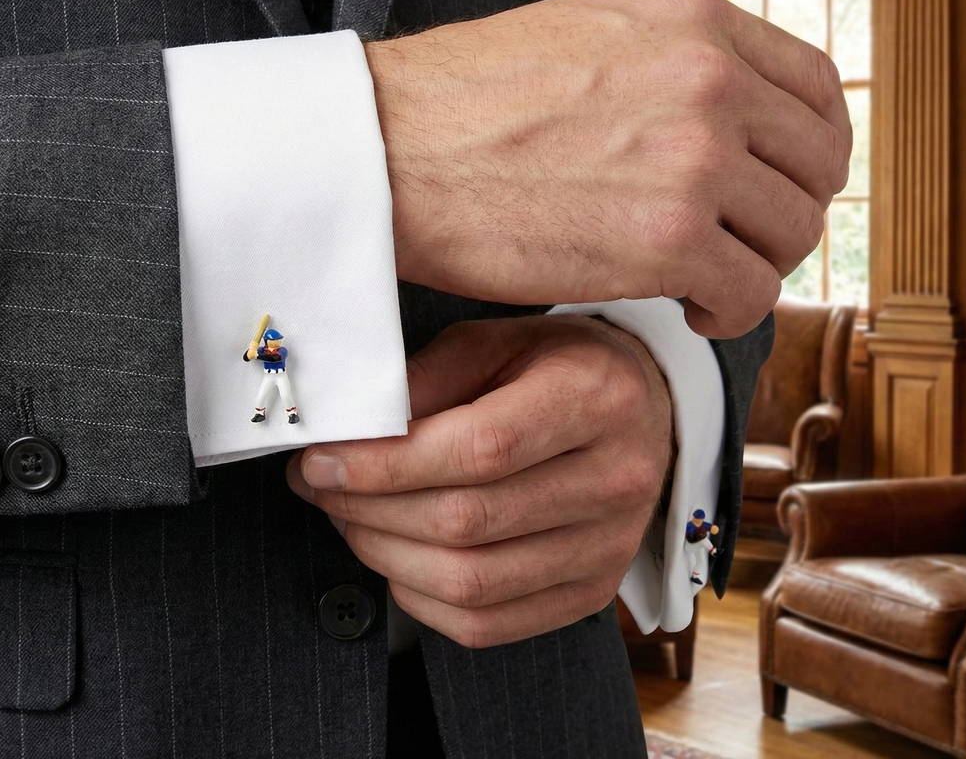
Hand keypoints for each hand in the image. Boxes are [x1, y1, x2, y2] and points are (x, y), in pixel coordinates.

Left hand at [286, 315, 673, 647]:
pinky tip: (397, 557)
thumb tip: (354, 432)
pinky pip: (489, 625)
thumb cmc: (562, 367)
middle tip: (321, 484)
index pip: (480, 449)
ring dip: (386, 555)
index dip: (387, 463)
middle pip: (467, 521)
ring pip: (471, 582)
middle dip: (369, 508)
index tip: (321, 459)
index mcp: (595, 398)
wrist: (642, 411)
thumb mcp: (497, 342)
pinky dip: (421, 599)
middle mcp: (615, 479)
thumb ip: (429, 380)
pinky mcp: (592, 591)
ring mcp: (608, 546)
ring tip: (351, 516)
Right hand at [367, 0, 850, 337]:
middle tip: (739, 243)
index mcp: (692, 23)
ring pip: (792, 234)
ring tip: (705, 279)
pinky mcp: (667, 239)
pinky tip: (688, 308)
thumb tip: (726, 113)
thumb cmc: (466, 103)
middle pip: (817, 167)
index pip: (818, 88)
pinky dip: (729, 311)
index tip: (782, 185)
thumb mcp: (586, 35)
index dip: (814, 148)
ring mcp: (693, 159)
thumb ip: (670, 62)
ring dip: (757, 267)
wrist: (387, 149)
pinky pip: (751, 293)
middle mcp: (708, 81)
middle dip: (785, 215)